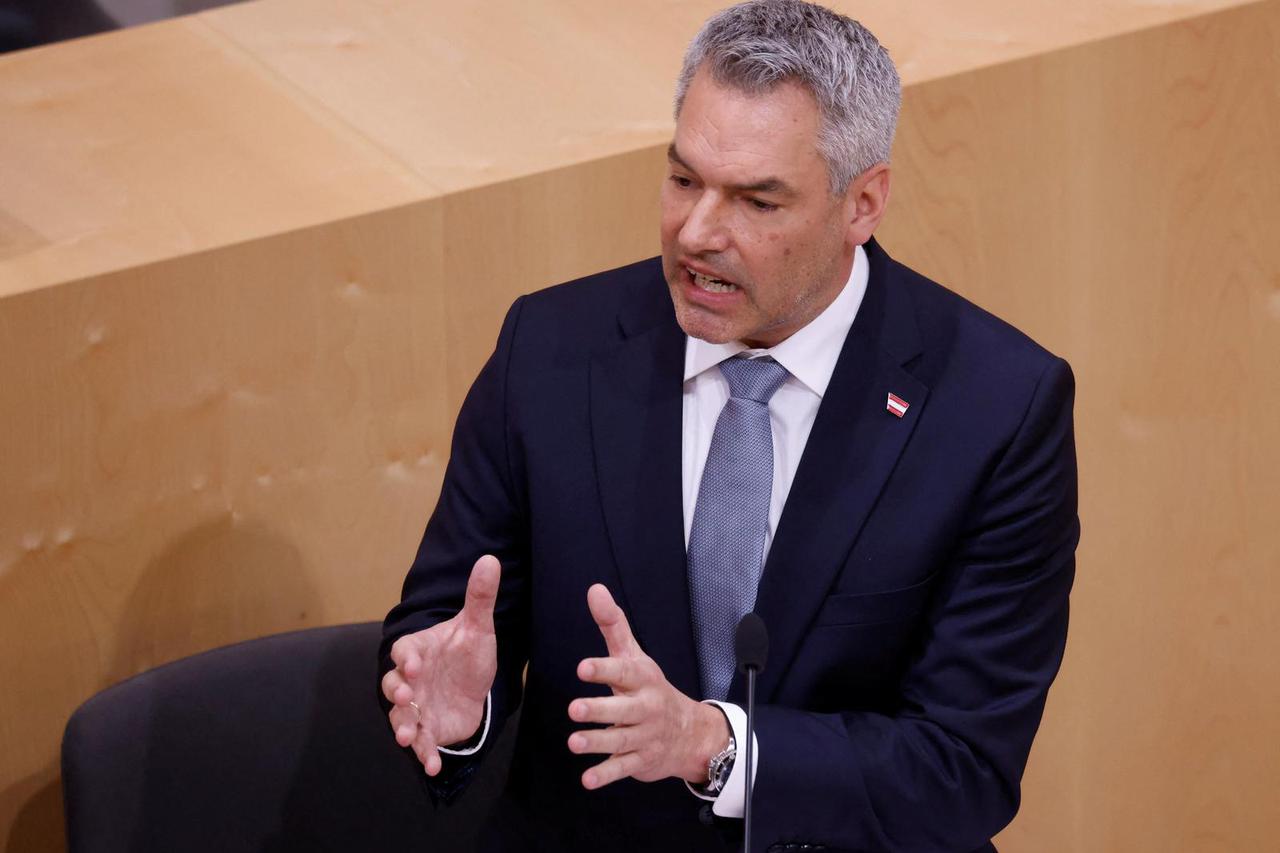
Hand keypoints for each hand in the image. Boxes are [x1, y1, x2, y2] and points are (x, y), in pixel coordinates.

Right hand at [381, 554, 499, 774]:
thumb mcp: (478, 626)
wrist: (473, 685)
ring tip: (408, 737)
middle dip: (396, 692)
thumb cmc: (468, 652)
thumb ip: (480, 597)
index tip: (415, 665)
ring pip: (401, 717)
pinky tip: (431, 766)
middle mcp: (410, 680)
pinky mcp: (426, 729)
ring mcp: (415, 707)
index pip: (405, 651)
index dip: (408, 658)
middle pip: (394, 685)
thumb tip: (490, 559)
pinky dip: (424, 755)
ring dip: (403, 727)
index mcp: (418, 651)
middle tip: (404, 696)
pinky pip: (421, 744)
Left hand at [567, 583, 729, 789]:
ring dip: (598, 742)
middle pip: (624, 709)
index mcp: (643, 679)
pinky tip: (588, 780)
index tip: (582, 667)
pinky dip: (606, 775)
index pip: (624, 672)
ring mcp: (644, 736)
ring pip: (621, 740)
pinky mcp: (641, 761)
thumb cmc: (650, 688)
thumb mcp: (634, 655)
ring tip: (574, 742)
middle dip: (600, 710)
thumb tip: (594, 589)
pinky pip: (623, 768)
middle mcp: (646, 707)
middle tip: (574, 709)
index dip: (604, 669)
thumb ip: (612, 625)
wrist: (690, 732)